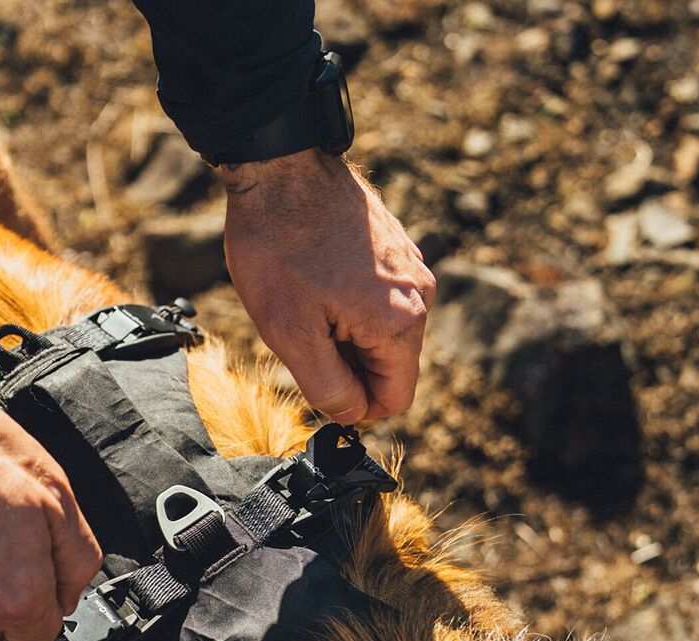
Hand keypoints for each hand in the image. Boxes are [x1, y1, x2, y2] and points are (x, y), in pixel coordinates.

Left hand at [222, 149, 435, 423]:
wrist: (281, 168)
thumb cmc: (279, 249)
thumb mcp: (290, 335)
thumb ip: (327, 387)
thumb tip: (351, 414)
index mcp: (400, 323)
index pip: (394, 399)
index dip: (354, 406)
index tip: (316, 379)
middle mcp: (420, 296)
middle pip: (389, 367)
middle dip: (346, 364)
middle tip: (303, 330)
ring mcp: (412, 268)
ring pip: (381, 334)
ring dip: (343, 334)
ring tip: (307, 300)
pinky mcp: (397, 249)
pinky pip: (379, 300)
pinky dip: (347, 304)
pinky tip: (317, 278)